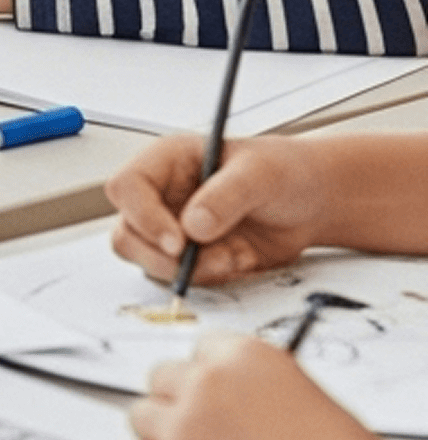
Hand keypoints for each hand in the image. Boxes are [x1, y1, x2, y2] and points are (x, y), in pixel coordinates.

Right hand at [107, 135, 328, 287]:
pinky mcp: (192, 256)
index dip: (143, 216)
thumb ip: (225, 196)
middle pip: (128, 232)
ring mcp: (174, 228)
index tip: (178, 242)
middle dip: (159, 255)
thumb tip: (193, 226)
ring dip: (191, 270)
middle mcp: (161, 195)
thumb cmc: (283, 172)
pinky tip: (239, 259)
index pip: (127, 186)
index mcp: (166, 161)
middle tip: (194, 262)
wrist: (310, 203)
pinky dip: (212, 278)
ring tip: (231, 258)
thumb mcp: (259, 174)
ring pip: (150, 260)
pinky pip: (185, 278)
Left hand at [124, 331, 414, 439]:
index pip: (203, 348)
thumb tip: (247, 399)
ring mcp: (183, 425)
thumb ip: (267, 389)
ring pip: (141, 415)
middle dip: (178, 400)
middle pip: (162, 376)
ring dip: (160, 433)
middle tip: (199, 427)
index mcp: (245, 356)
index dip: (209, 374)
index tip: (215, 393)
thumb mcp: (312, 404)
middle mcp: (206, 381)